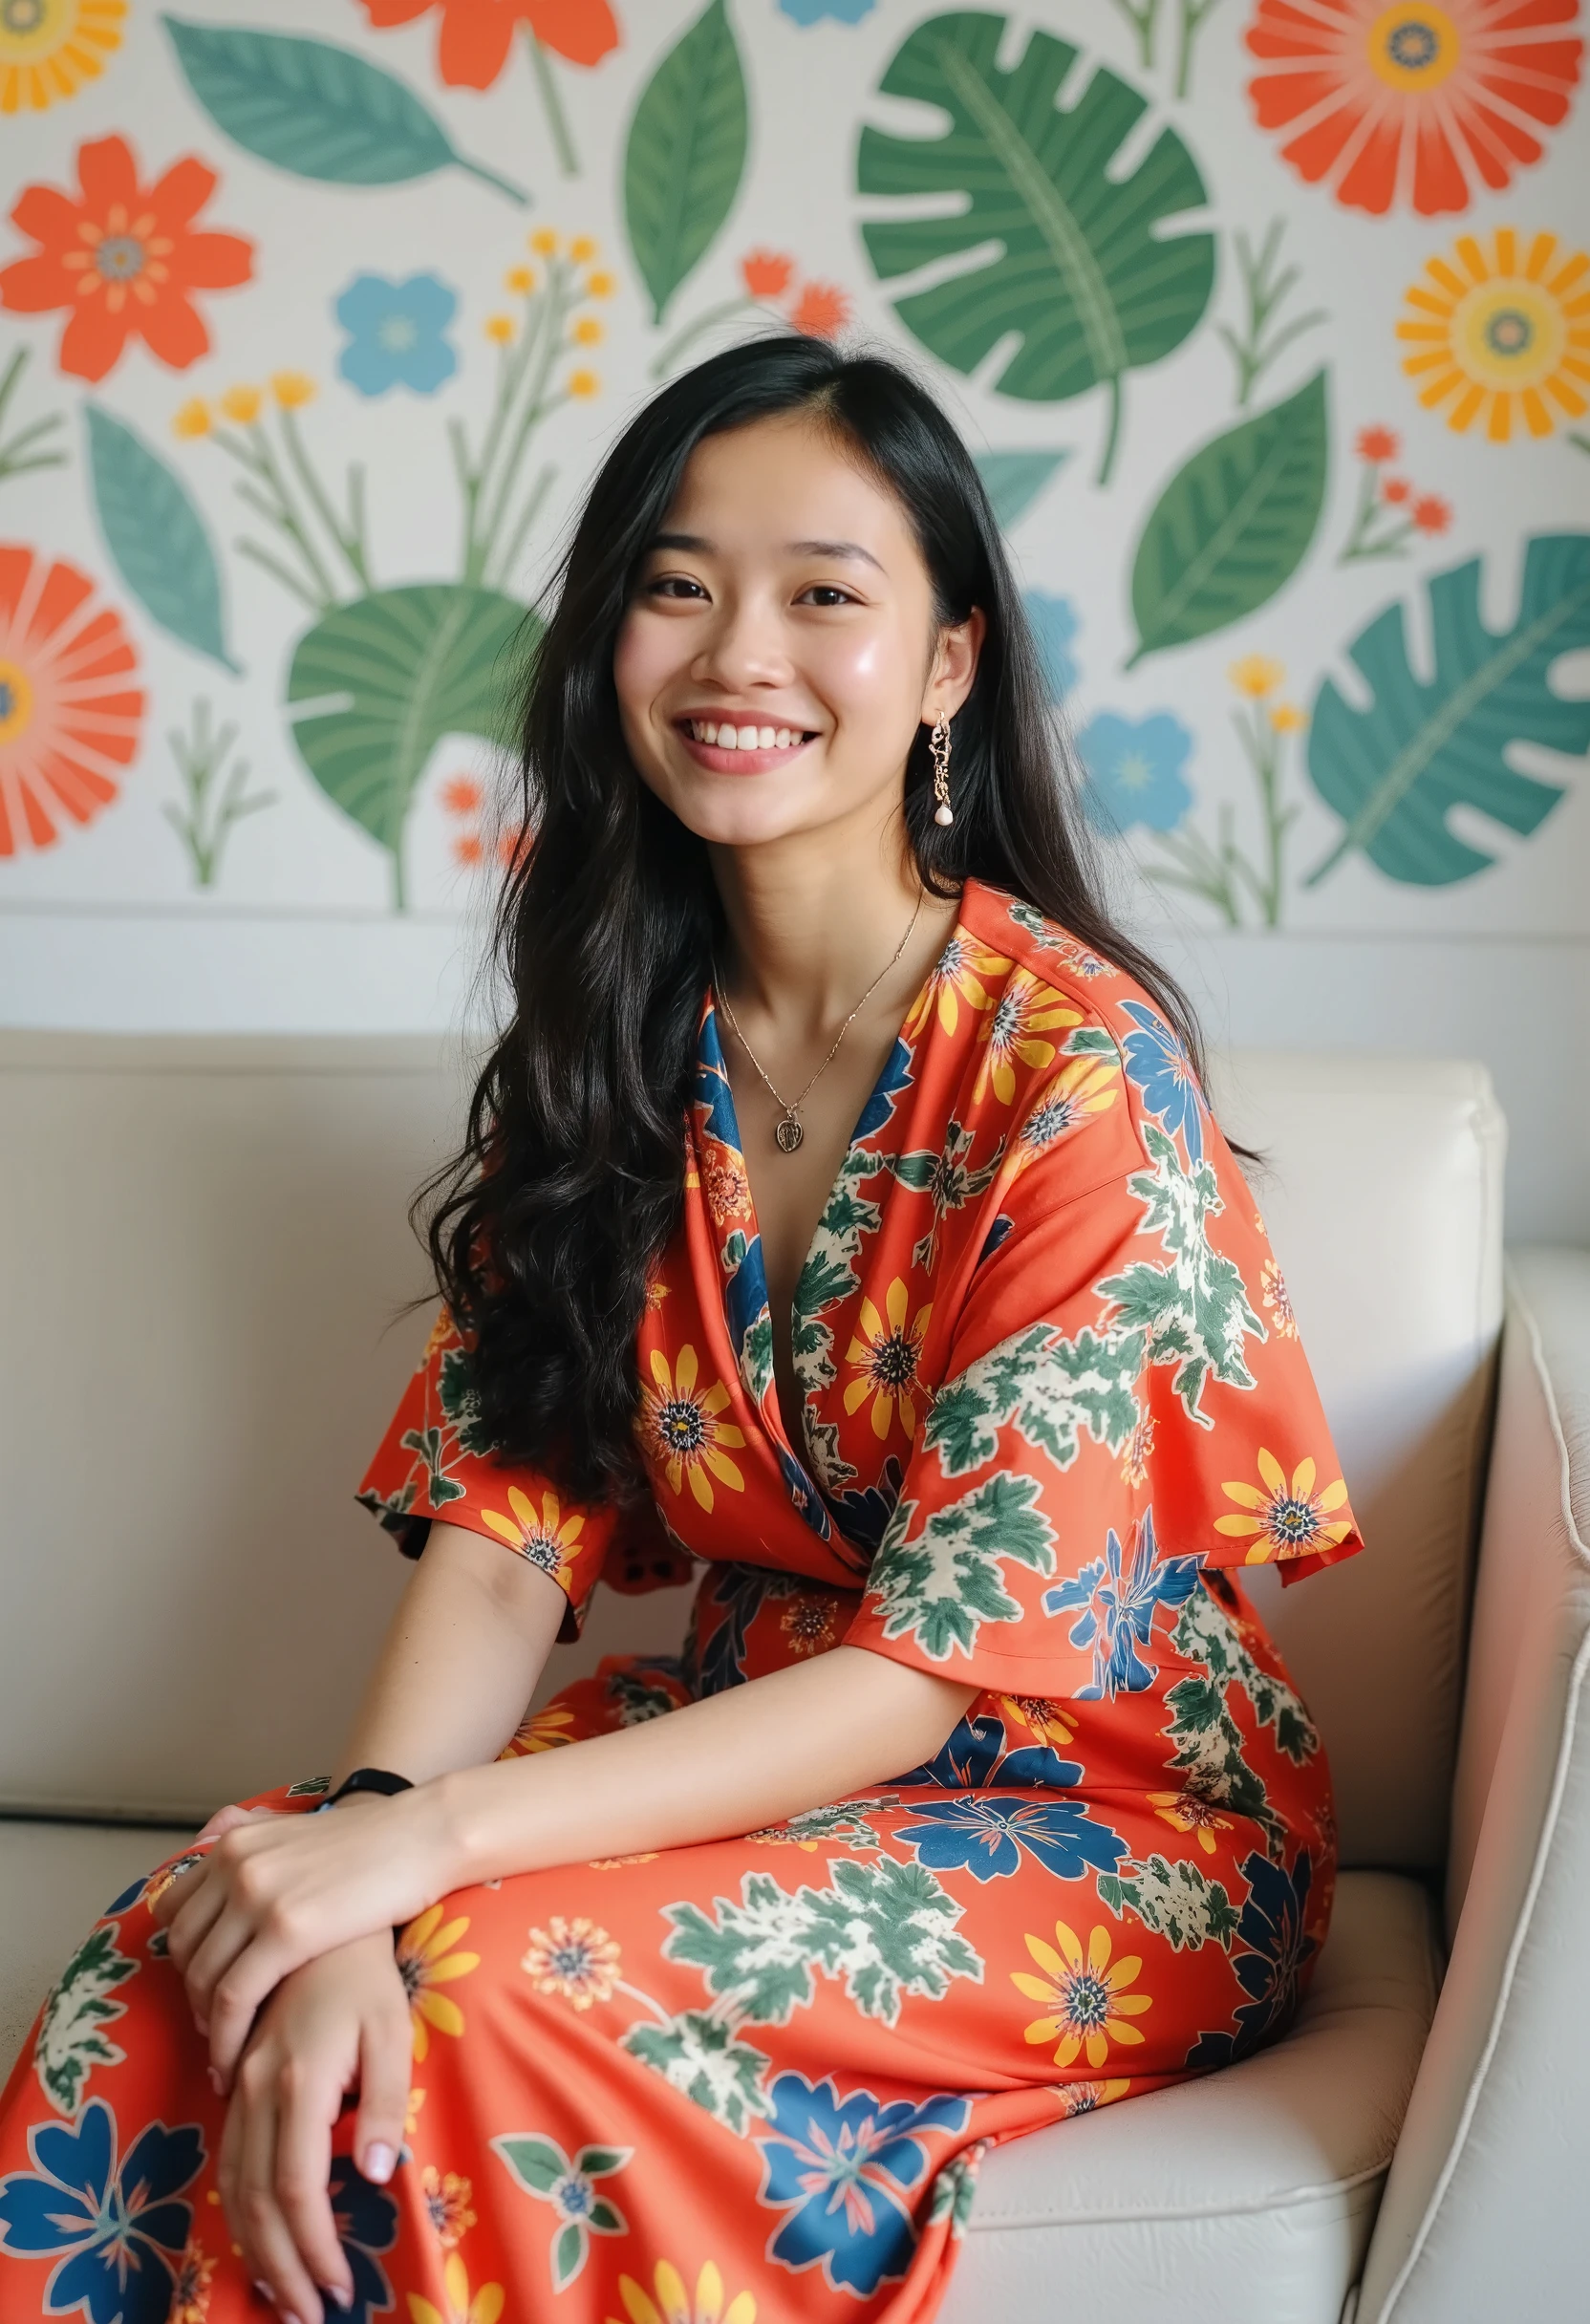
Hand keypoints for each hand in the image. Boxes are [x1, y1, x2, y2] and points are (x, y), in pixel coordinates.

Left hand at [153, 1788, 449, 2088]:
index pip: (174, 1910)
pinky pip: (234, 1998)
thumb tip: (213, 1840)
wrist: (421, 1837)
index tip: (205, 1982)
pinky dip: (227, 2036)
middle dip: (192, 1994)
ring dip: (207, 2023)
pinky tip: (239, 2059)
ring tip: (227, 2047)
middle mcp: (234, 1864)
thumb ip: (254, 1845)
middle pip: (182, 1948)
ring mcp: (257, 1895)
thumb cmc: (369, 1844)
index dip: (184, 1954)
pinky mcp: (285, 1931)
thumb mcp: (297, 1832)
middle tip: (214, 2025)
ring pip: (201, 1977)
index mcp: (233, 1842)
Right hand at [220, 1932, 409, 2323]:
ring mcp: (239, 2085)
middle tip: (307, 2312)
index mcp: (298, 2080)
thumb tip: (377, 2176)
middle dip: (280, 2265)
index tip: (340, 2288)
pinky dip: (237, 2207)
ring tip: (281, 2291)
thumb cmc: (367, 1978)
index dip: (313, 2246)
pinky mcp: (236, 2081)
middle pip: (256, 2200)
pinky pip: (225, 2158)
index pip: (296, 2187)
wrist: (318, 1926)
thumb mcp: (392, 2030)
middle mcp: (257, 2089)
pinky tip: (257, 2234)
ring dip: (254, 2246)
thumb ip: (386, 2102)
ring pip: (231, 2184)